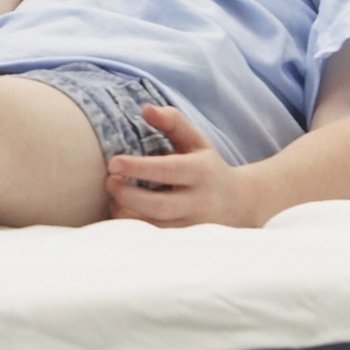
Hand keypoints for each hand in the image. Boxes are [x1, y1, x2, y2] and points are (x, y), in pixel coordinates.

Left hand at [103, 110, 271, 229]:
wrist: (240, 204)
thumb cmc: (208, 167)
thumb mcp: (196, 141)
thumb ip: (173, 122)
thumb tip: (146, 109)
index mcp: (201, 171)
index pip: (168, 170)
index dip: (138, 167)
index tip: (113, 162)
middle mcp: (200, 201)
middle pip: (160, 205)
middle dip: (129, 195)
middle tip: (108, 182)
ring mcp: (194, 225)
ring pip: (156, 227)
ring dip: (127, 214)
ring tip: (113, 198)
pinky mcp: (187, 241)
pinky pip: (156, 239)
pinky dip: (135, 228)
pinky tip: (123, 213)